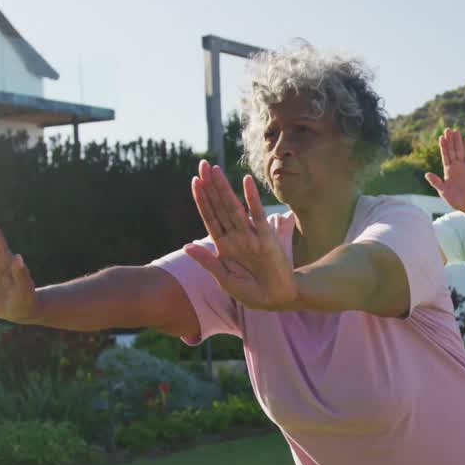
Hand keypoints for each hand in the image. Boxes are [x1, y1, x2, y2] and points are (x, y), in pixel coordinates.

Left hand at [185, 161, 297, 309]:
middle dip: (211, 186)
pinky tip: (246, 182)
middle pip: (219, 207)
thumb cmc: (252, 292)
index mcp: (224, 246)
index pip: (210, 217)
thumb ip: (207, 262)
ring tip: (215, 170)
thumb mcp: (225, 279)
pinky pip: (257, 215)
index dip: (202, 199)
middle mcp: (236, 237)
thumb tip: (186, 245)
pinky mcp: (266, 238)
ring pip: (233, 207)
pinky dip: (251, 198)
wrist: (278, 300)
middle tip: (203, 164)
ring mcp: (251, 236)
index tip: (195, 181)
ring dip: (224, 188)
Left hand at [424, 128, 464, 215]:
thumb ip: (436, 181)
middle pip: (452, 150)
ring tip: (455, 131)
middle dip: (450, 140)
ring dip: (457, 141)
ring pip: (460, 151)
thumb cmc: (455, 199)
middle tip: (447, 129)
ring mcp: (464, 167)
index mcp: (448, 171)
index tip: (441, 137)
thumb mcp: (443, 190)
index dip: (443, 146)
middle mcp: (455, 167)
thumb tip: (426, 174)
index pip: (445, 155)